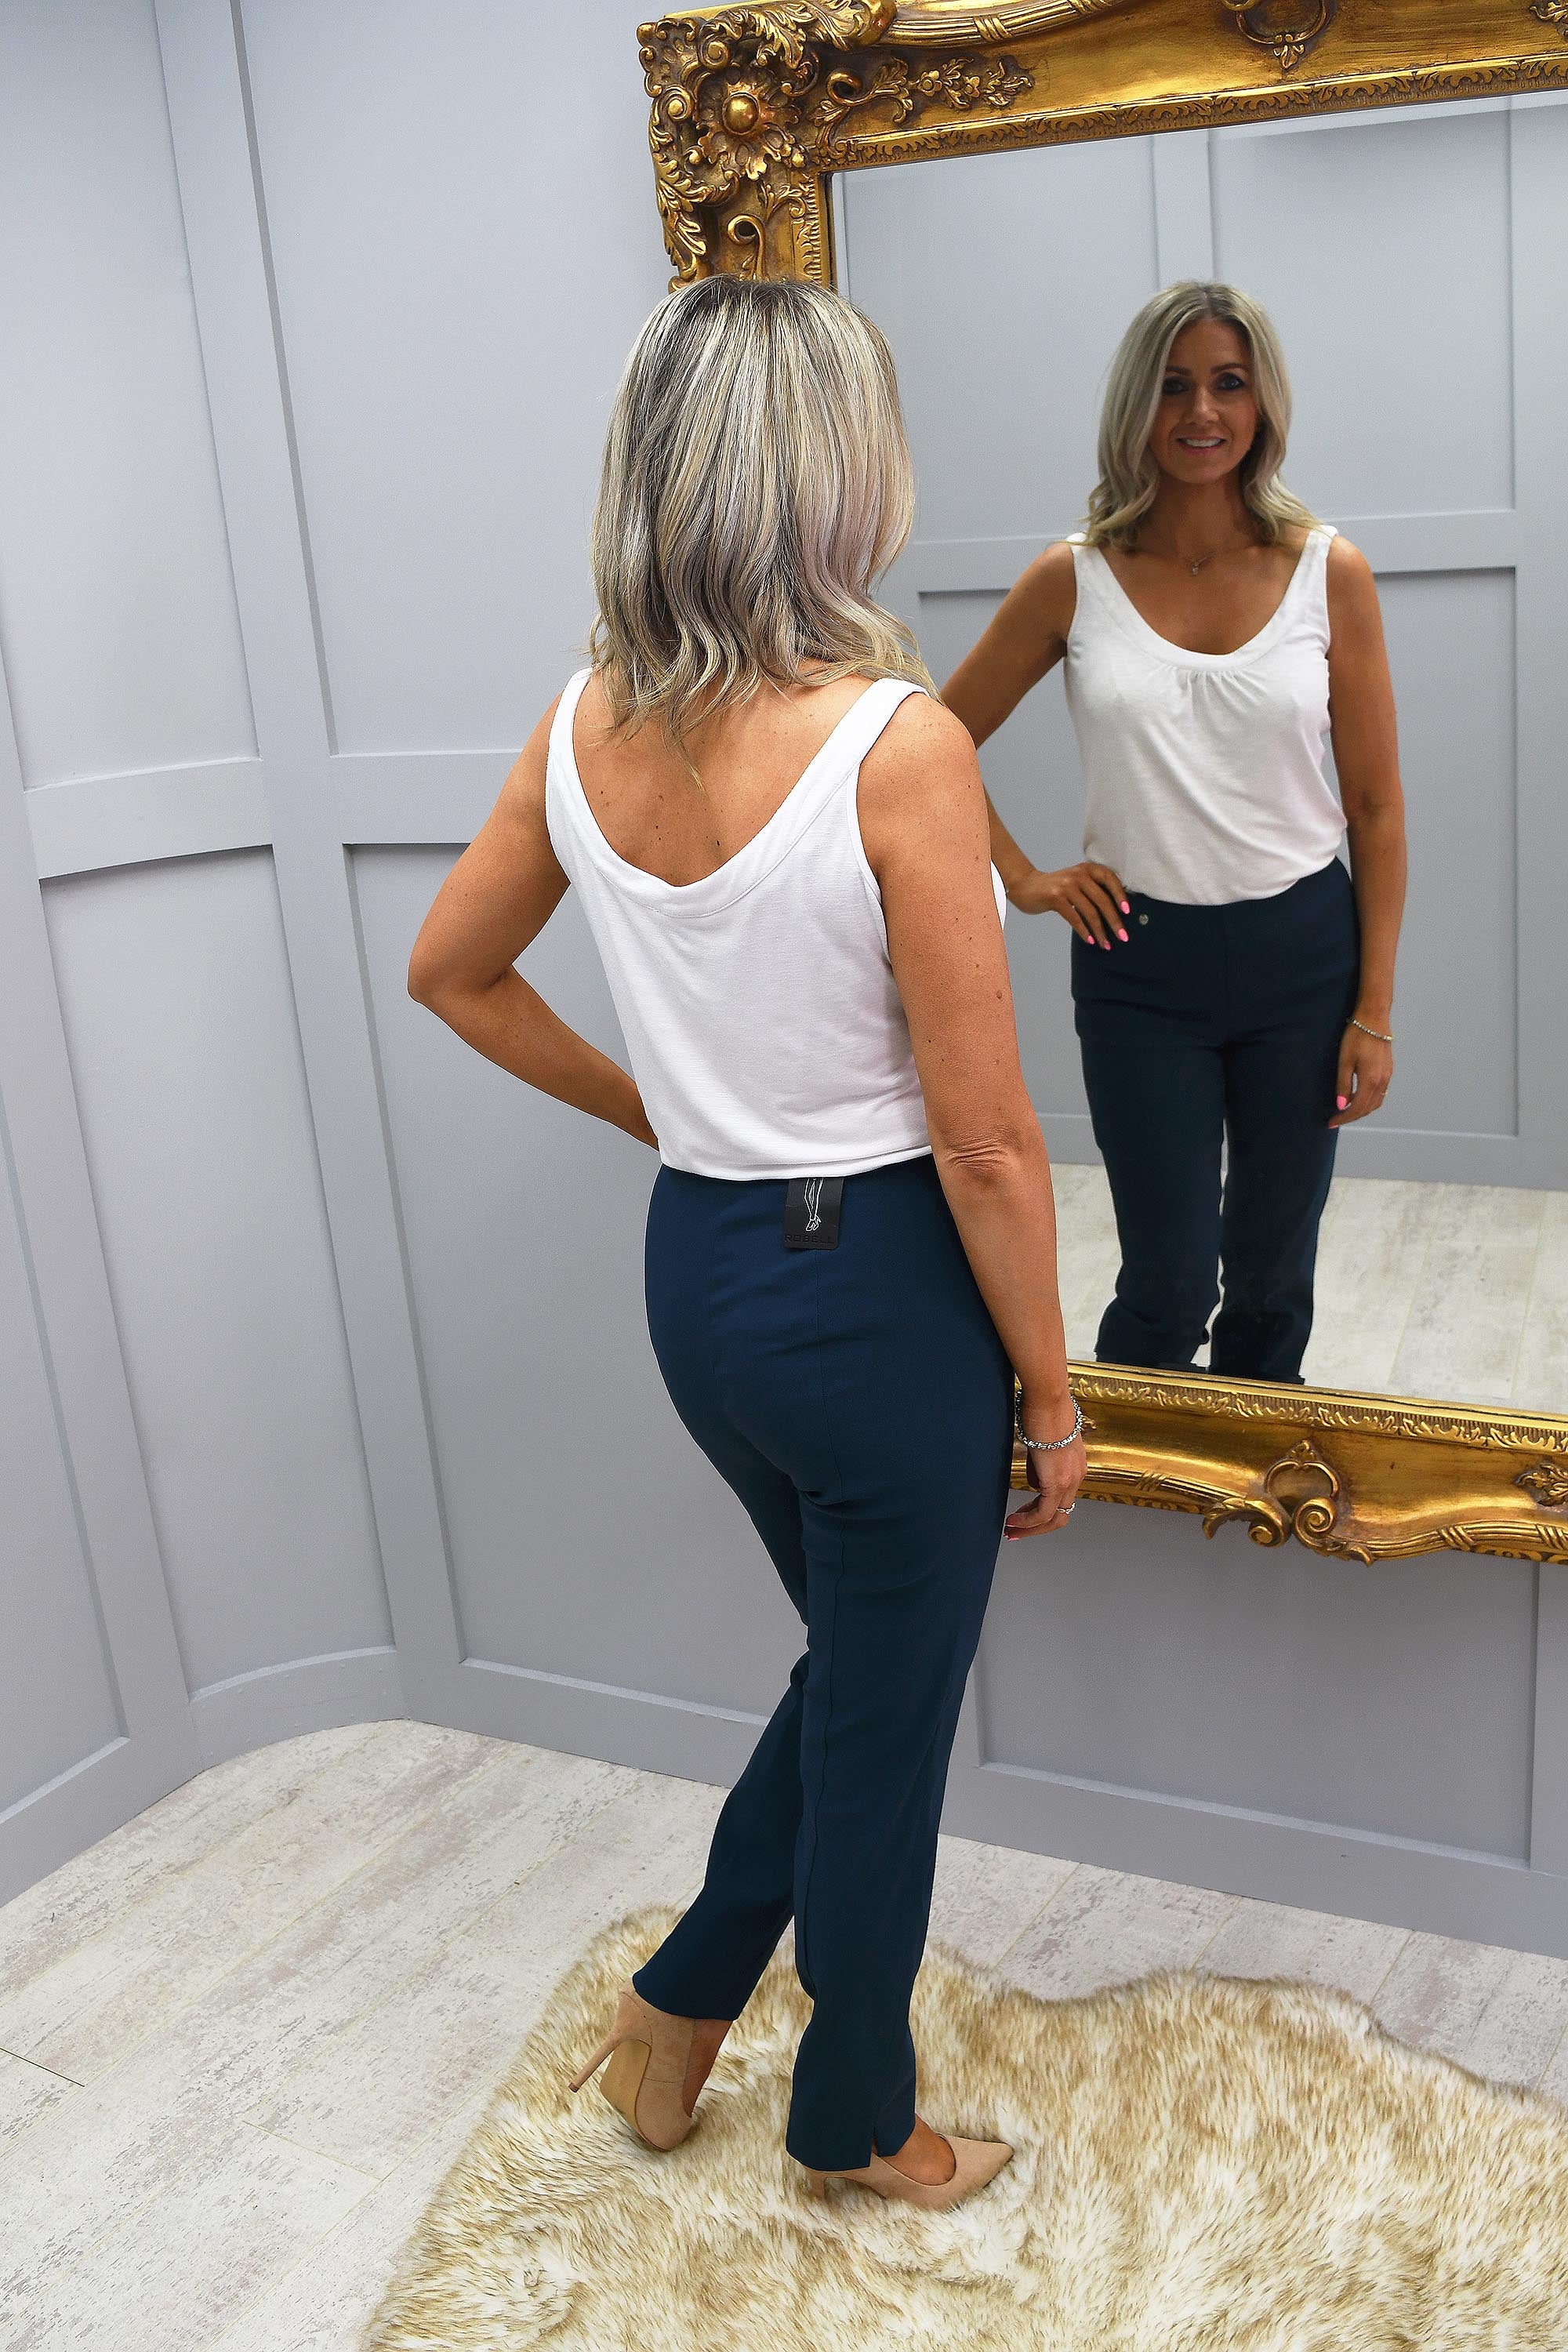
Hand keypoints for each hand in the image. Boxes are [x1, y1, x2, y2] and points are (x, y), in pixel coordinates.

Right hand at [1005, 1394, 1085, 1539]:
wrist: (1048, 1399)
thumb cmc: (1043, 1411)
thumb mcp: (1043, 1443)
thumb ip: (1041, 1466)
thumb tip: (1035, 1484)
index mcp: (1076, 1466)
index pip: (1063, 1499)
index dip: (1043, 1512)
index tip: (1024, 1515)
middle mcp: (1077, 1476)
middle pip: (1061, 1515)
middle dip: (1037, 1527)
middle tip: (1016, 1531)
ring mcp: (1069, 1480)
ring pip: (1054, 1518)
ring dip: (1031, 1527)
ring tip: (1011, 1529)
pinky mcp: (1056, 1481)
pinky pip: (1043, 1512)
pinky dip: (1027, 1521)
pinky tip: (1013, 1521)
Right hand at [1006, 862, 1130, 948]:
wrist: (1026, 886)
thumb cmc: (1055, 887)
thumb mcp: (1076, 882)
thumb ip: (1092, 889)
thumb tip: (1116, 911)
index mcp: (1087, 868)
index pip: (1110, 879)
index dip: (1120, 895)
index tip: (1127, 912)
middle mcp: (1079, 874)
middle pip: (1102, 900)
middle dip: (1114, 921)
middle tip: (1123, 936)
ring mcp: (1067, 885)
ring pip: (1090, 912)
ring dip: (1100, 931)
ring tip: (1106, 944)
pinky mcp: (1055, 897)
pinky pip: (1075, 917)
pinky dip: (1084, 931)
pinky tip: (1090, 941)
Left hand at [1329, 1021, 1392, 1127]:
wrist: (1374, 1019)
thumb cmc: (1356, 1038)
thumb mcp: (1345, 1061)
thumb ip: (1344, 1085)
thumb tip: (1342, 1106)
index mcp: (1370, 1081)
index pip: (1358, 1108)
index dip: (1344, 1118)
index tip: (1331, 1123)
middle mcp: (1382, 1082)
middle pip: (1369, 1108)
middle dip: (1352, 1116)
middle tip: (1336, 1119)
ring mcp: (1388, 1076)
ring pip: (1376, 1102)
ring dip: (1362, 1109)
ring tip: (1346, 1110)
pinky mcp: (1389, 1070)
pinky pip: (1380, 1093)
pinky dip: (1369, 1100)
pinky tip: (1357, 1095)